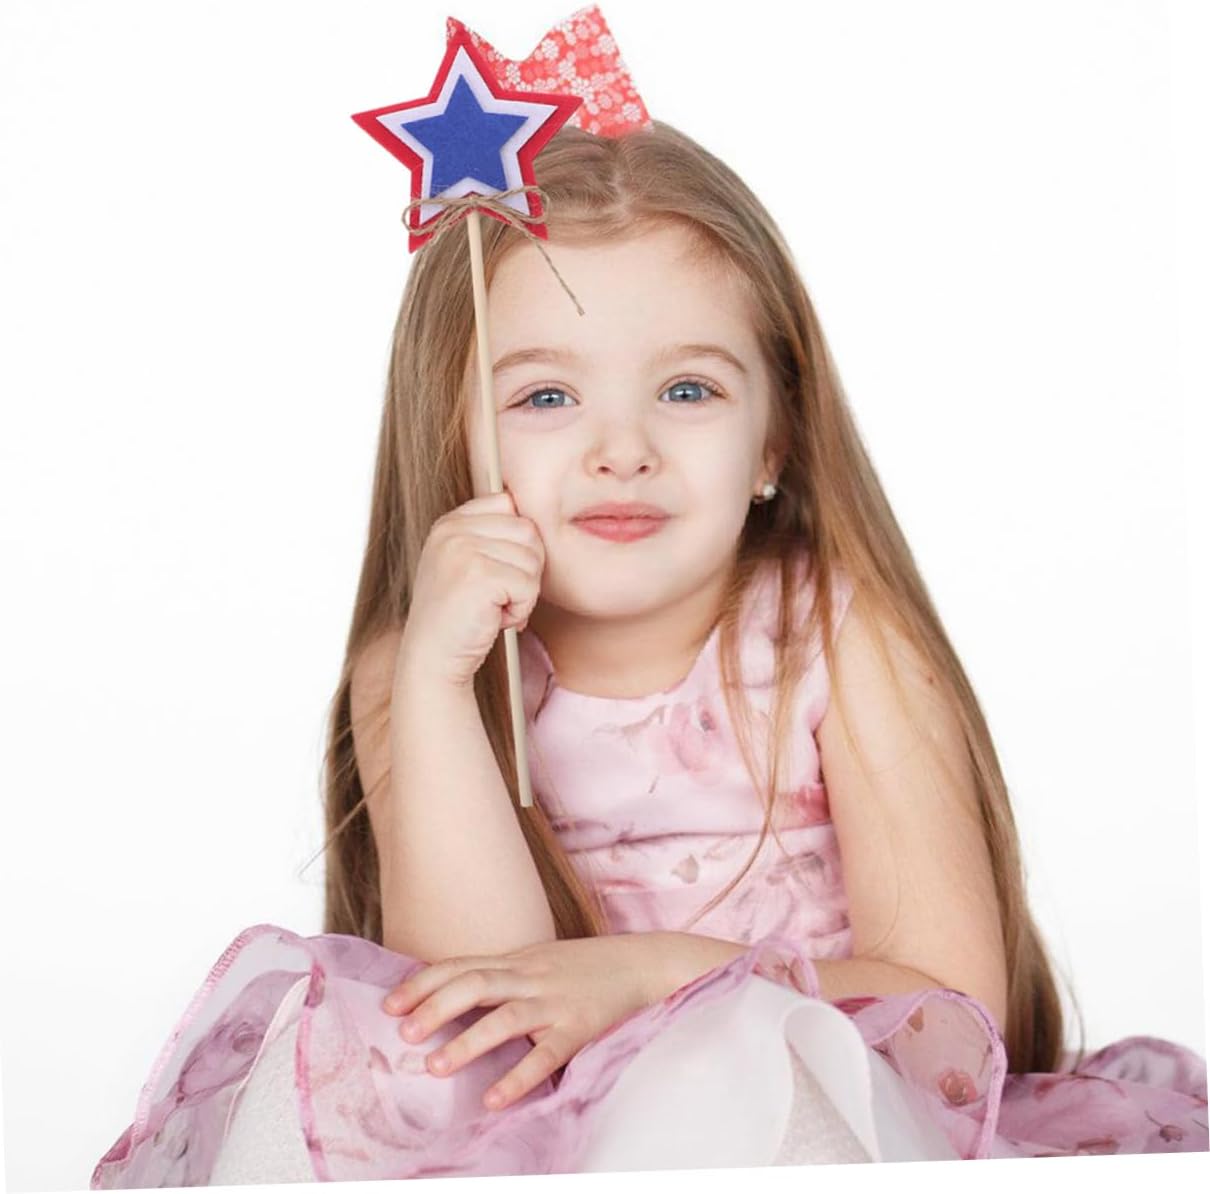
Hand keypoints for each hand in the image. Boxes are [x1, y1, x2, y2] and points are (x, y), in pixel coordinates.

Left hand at [379, 933, 682, 1110]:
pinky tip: (494, 1099)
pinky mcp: (580, 1028)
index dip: (423, 982)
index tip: (390, 1003)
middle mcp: (531, 976)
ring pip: (504, 1018)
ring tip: (434, 1068)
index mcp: (518, 960)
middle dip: (433, 1008)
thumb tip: (458, 993)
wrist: (646, 963)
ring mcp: (555, 1002)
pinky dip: (518, 1077)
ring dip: (466, 1042)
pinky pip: (545, 1055)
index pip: (461, 965)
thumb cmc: (589, 968)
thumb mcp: (542, 961)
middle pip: (473, 983)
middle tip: (402, 1035)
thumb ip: (506, 974)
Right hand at [399, 488, 545, 689]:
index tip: (496, 573)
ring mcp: (463, 550)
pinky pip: (529, 586)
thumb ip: (492, 536)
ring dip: (523, 594)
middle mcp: (452, 530)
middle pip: (528, 531)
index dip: (517, 543)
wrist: (433, 660)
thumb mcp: (466, 565)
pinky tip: (494, 620)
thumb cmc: (459, 618)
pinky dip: (520, 610)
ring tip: (493, 609)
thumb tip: (539, 518)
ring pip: (533, 559)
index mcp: (449, 522)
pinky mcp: (479, 576)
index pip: (509, 504)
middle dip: (525, 570)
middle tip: (498, 597)